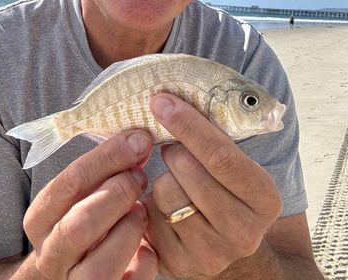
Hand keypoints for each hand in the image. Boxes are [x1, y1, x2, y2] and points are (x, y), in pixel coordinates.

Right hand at [23, 130, 156, 279]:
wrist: (71, 269)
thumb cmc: (82, 219)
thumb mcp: (81, 194)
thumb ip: (103, 170)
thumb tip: (138, 140)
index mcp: (41, 219)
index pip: (69, 183)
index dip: (107, 158)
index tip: (139, 140)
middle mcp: (52, 254)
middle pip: (81, 224)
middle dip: (119, 192)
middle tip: (140, 176)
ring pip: (103, 261)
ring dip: (132, 227)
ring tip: (141, 211)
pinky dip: (146, 259)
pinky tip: (146, 244)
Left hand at [144, 92, 282, 278]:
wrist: (225, 242)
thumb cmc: (226, 193)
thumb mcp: (236, 168)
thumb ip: (217, 142)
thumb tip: (172, 102)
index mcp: (265, 199)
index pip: (222, 156)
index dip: (188, 125)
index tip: (162, 102)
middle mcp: (243, 232)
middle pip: (189, 171)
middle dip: (172, 150)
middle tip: (173, 148)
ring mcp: (211, 253)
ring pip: (166, 193)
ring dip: (162, 179)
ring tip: (174, 182)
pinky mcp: (179, 263)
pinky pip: (149, 217)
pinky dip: (150, 203)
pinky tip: (164, 205)